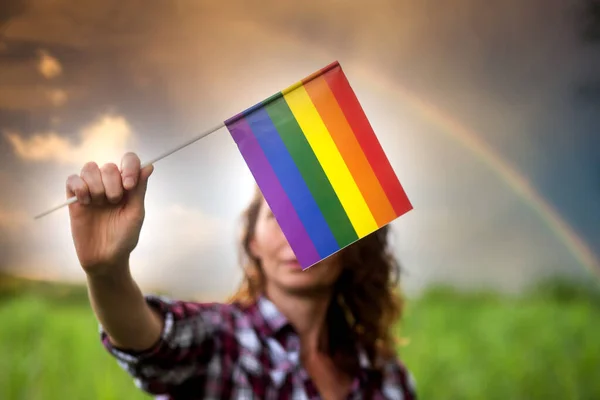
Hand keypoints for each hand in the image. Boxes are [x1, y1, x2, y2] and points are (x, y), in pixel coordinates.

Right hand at [66, 152, 153, 275]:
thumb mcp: (135, 214)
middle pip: (109, 166)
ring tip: (99, 204)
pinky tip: (85, 202)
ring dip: (96, 185)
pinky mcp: (75, 198)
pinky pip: (72, 179)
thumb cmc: (125, 237)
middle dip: (113, 184)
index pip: (129, 161)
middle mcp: (110, 184)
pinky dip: (79, 187)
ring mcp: (92, 190)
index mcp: (127, 185)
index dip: (129, 167)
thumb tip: (149, 166)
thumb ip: (139, 190)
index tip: (129, 185)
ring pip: (90, 168)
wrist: (105, 258)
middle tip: (114, 202)